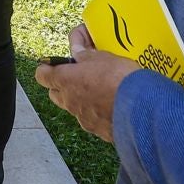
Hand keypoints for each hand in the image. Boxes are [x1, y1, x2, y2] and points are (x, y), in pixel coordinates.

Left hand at [33, 25, 140, 142]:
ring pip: (74, 107)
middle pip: (55, 93)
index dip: (46, 67)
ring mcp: (83, 118)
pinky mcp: (98, 131)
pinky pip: (92, 120)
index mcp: (66, 80)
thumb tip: (77, 52)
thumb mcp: (103, 58)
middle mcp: (70, 101)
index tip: (53, 62)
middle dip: (62, 85)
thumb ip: (86, 55)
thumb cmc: (119, 79)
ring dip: (81, 99)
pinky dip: (97, 113)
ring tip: (100, 90)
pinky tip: (112, 106)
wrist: (141, 109)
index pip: (42, 74)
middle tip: (78, 76)